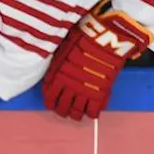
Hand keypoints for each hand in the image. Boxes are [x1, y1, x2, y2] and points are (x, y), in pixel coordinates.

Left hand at [42, 1, 151, 120]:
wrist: (104, 39)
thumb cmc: (84, 38)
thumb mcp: (64, 49)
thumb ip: (58, 64)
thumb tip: (54, 72)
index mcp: (57, 76)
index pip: (50, 96)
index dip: (50, 102)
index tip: (52, 104)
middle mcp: (68, 87)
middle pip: (62, 107)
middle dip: (62, 111)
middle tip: (65, 111)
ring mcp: (84, 92)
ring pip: (76, 112)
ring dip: (76, 115)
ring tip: (77, 114)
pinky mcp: (99, 94)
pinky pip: (93, 111)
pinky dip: (92, 113)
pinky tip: (91, 112)